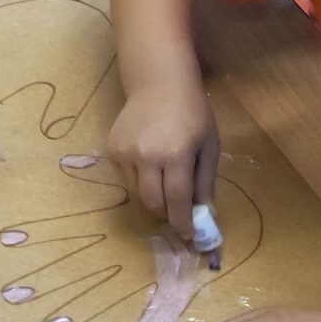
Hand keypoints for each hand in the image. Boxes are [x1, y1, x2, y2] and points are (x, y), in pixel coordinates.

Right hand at [107, 79, 219, 239]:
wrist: (158, 84)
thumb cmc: (192, 113)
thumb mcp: (208, 145)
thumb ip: (205, 181)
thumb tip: (204, 213)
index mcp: (176, 155)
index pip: (178, 200)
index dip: (183, 222)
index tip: (188, 237)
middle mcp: (147, 157)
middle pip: (153, 202)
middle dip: (166, 214)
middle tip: (177, 214)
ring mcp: (125, 153)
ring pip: (137, 193)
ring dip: (153, 197)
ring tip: (165, 186)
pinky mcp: (112, 150)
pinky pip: (126, 178)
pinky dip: (140, 181)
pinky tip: (150, 165)